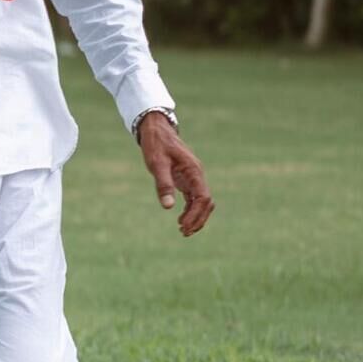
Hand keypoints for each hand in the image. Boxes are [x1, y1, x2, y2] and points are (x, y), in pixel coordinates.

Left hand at [136, 109, 213, 237]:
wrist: (156, 129)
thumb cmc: (156, 144)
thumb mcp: (157, 163)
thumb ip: (163, 184)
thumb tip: (168, 207)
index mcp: (194, 171)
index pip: (203, 197)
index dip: (196, 214)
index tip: (183, 225)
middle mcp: (197, 175)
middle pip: (206, 203)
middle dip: (198, 219)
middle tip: (184, 232)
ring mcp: (192, 177)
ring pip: (202, 202)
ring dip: (195, 217)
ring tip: (183, 230)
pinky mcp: (186, 179)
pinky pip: (193, 198)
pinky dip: (190, 210)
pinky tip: (180, 219)